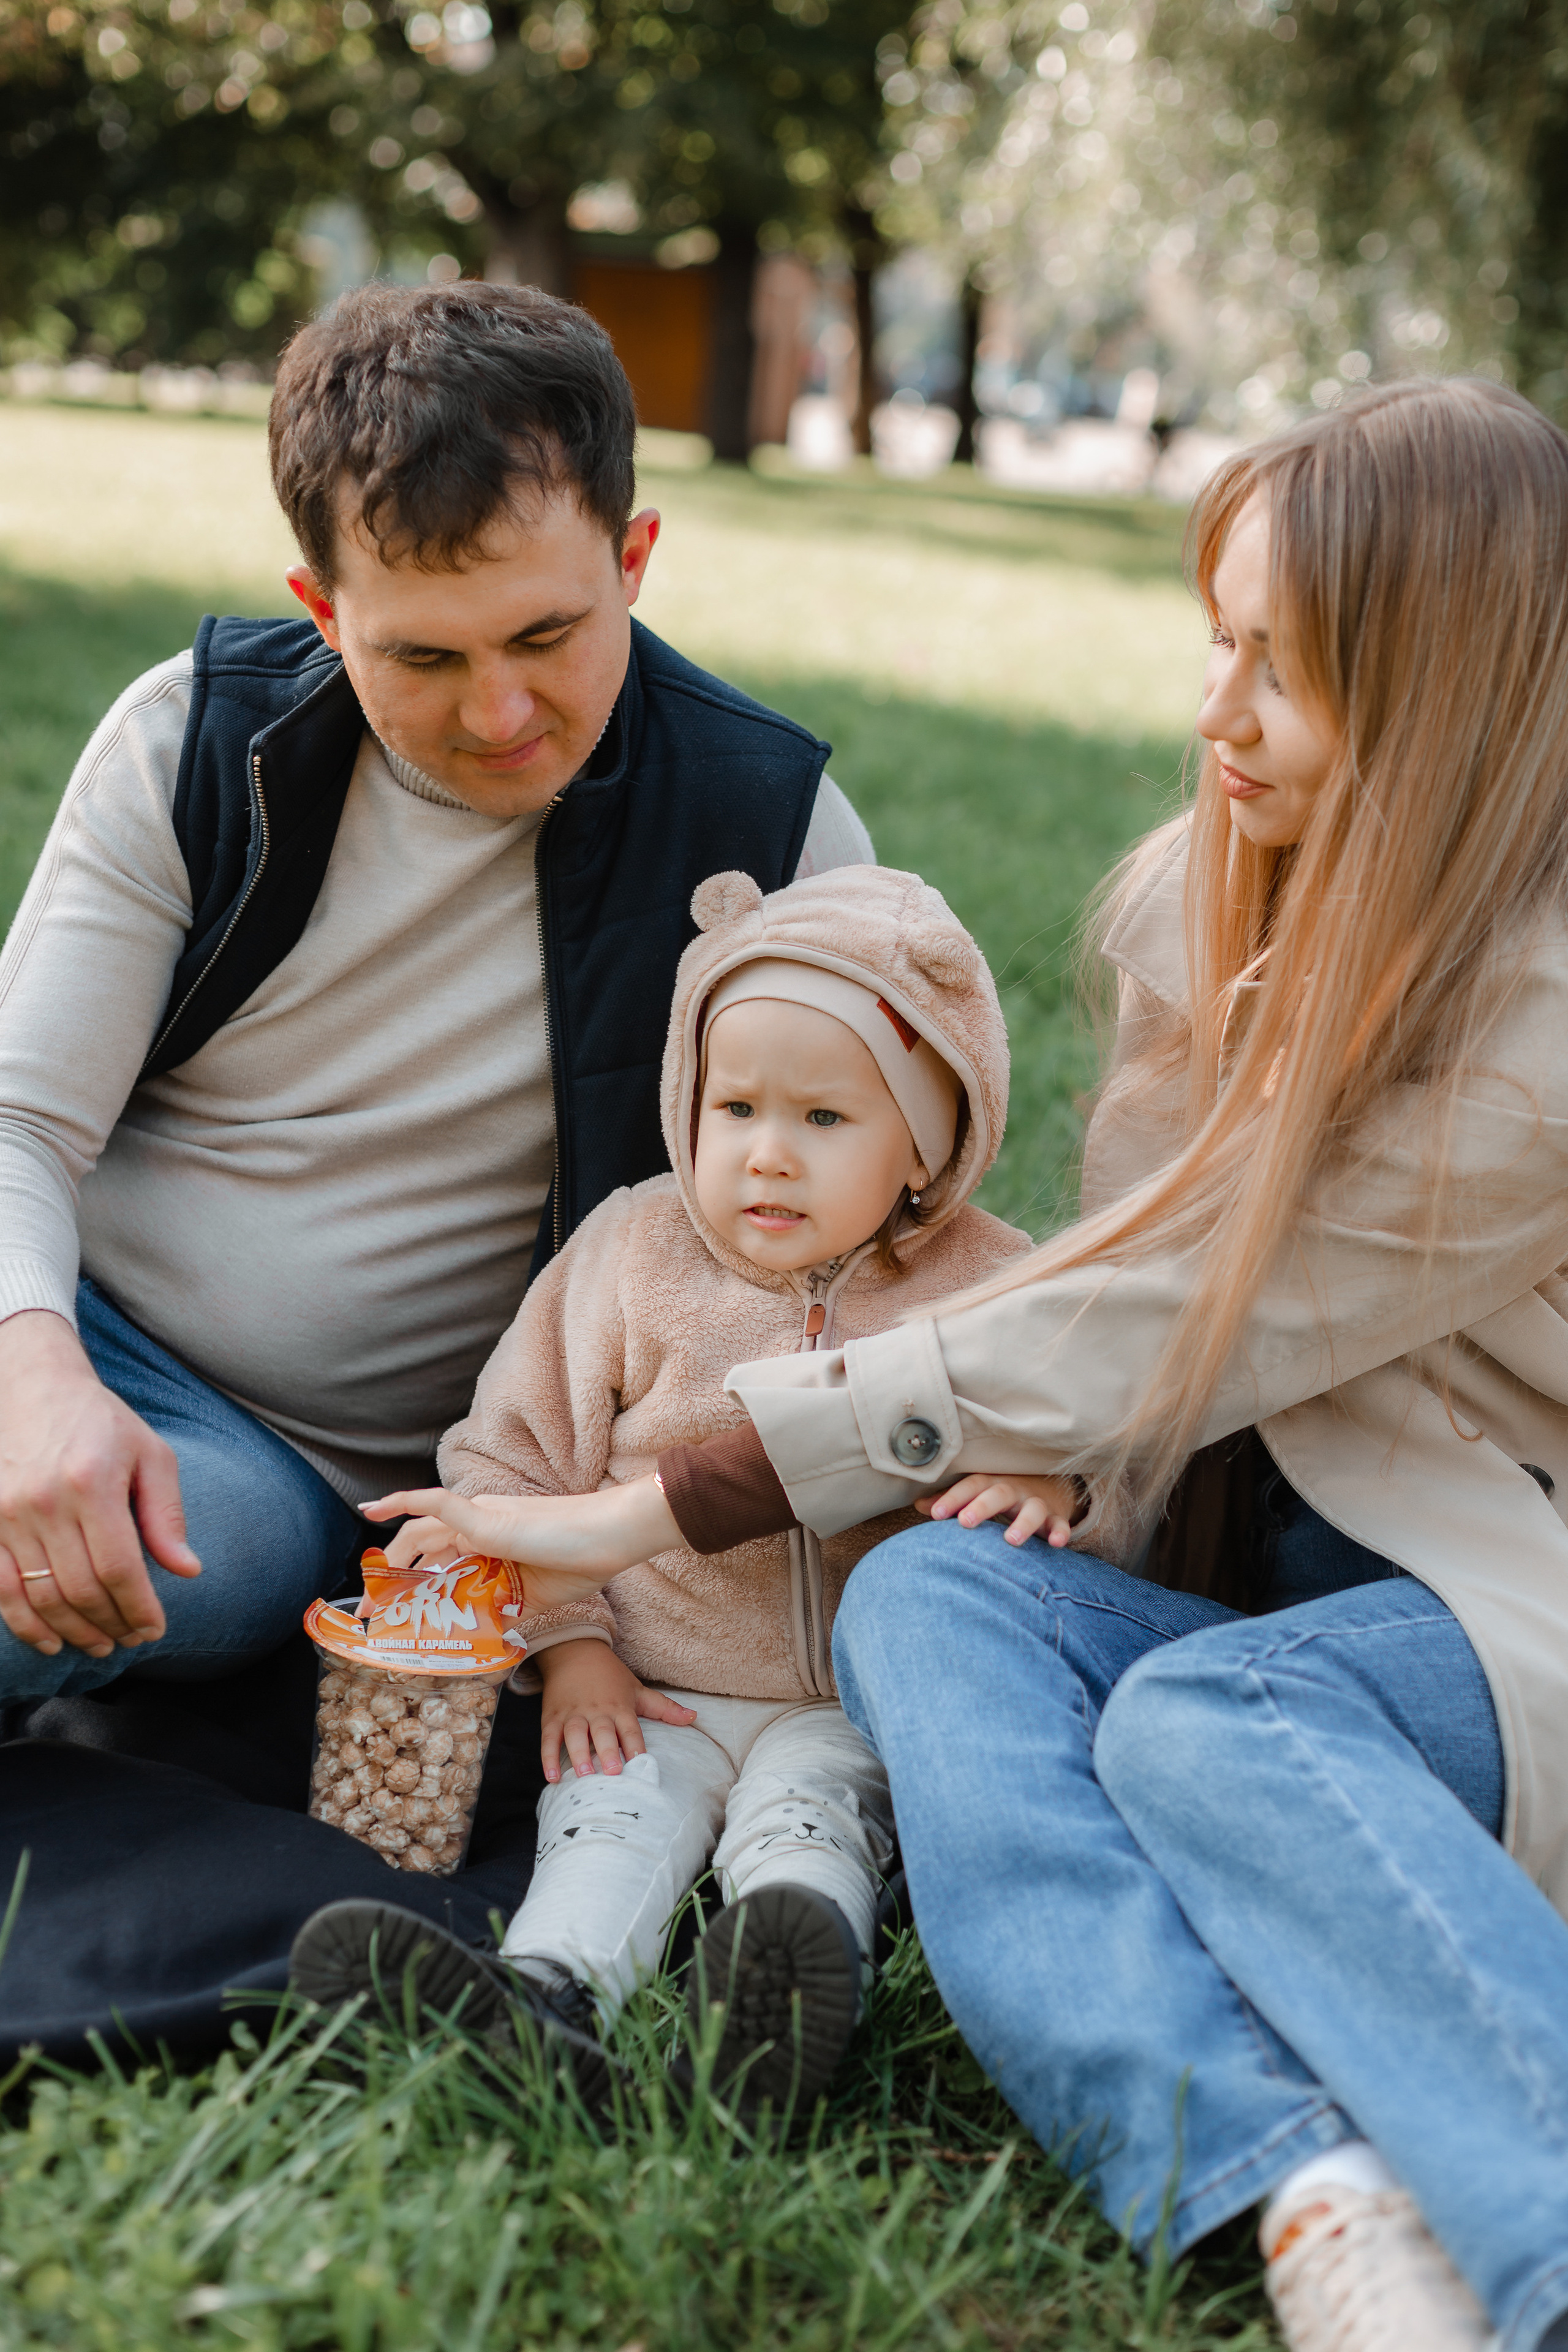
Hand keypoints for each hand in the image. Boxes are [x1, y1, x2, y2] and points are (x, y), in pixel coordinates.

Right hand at [0, 1310, 200, 1657]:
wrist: (33, 1388)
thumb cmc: (101, 1423)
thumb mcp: (150, 1454)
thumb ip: (166, 1514)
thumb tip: (187, 1570)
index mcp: (92, 1483)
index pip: (119, 1568)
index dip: (139, 1608)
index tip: (154, 1628)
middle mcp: (45, 1503)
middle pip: (81, 1589)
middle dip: (112, 1624)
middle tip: (131, 1639)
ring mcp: (8, 1515)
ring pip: (42, 1597)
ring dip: (74, 1632)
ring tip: (101, 1644)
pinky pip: (1, 1589)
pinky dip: (25, 1624)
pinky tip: (51, 1641)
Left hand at [361, 1475, 682, 1610]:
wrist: (610, 1537)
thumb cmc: (583, 1560)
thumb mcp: (538, 1598)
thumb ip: (511, 1610)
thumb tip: (495, 1634)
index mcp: (492, 1538)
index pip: (440, 1555)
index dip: (414, 1578)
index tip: (397, 1608)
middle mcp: (480, 1522)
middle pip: (421, 1542)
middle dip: (391, 1576)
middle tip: (373, 1611)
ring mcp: (482, 1516)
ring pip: (420, 1529)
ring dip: (390, 1560)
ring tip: (371, 1597)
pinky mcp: (487, 1516)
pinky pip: (435, 1504)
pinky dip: (403, 1502)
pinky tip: (375, 1508)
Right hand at [536, 1638, 696, 1782]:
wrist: (574, 1651)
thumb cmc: (610, 1676)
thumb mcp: (637, 1689)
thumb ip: (663, 1708)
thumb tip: (694, 1717)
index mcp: (620, 1705)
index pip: (630, 1728)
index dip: (635, 1745)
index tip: (640, 1763)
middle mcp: (597, 1710)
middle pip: (602, 1731)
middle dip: (606, 1751)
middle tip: (612, 1772)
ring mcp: (573, 1713)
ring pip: (574, 1734)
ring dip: (578, 1754)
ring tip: (583, 1775)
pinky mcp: (552, 1717)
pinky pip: (549, 1737)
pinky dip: (548, 1757)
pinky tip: (552, 1777)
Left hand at [917, 1471, 1084, 1548]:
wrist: (1050, 1487)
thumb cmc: (1003, 1495)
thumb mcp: (979, 1494)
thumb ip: (952, 1501)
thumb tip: (919, 1505)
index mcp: (991, 1484)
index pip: (971, 1486)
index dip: (953, 1498)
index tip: (935, 1514)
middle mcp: (1014, 1490)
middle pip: (998, 1494)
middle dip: (982, 1506)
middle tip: (965, 1522)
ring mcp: (1037, 1503)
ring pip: (1033, 1509)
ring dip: (1023, 1523)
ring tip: (1011, 1539)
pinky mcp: (1056, 1518)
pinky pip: (1060, 1525)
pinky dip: (1061, 1532)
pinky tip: (1057, 1543)